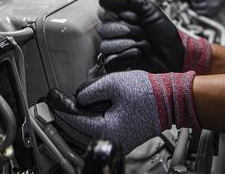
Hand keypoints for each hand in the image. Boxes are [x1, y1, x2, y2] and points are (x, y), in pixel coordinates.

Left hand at [48, 70, 199, 152]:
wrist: (171, 99)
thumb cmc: (149, 93)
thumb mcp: (114, 84)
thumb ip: (91, 91)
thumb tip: (78, 97)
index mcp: (107, 129)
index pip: (75, 122)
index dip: (61, 110)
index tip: (52, 100)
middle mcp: (112, 139)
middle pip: (78, 133)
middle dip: (64, 118)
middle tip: (54, 105)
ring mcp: (118, 140)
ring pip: (87, 136)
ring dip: (74, 124)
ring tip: (65, 110)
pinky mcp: (124, 136)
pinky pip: (98, 133)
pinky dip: (87, 125)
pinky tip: (84, 115)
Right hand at [97, 0, 211, 73]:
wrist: (175, 53)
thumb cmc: (163, 33)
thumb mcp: (148, 8)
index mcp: (119, 18)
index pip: (103, 13)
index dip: (119, 15)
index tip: (135, 16)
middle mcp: (115, 33)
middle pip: (103, 29)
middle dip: (127, 29)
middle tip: (142, 31)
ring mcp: (115, 49)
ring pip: (106, 44)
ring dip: (130, 43)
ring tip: (143, 43)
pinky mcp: (118, 64)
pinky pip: (111, 59)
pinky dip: (128, 55)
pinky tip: (139, 54)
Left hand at [189, 0, 224, 15]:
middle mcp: (211, 4)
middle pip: (196, 5)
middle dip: (192, 1)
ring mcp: (213, 9)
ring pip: (199, 11)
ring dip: (195, 7)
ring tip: (195, 2)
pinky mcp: (215, 12)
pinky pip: (205, 15)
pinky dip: (201, 12)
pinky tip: (200, 7)